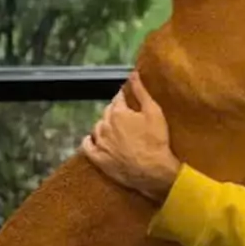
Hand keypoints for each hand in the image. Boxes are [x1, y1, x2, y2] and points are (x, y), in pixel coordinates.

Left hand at [81, 72, 181, 202]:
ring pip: (97, 128)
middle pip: (107, 113)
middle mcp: (105, 126)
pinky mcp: (99, 159)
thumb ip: (141, 91)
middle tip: (126, 117)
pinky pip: (87, 146)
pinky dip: (89, 141)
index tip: (128, 100)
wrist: (154, 171)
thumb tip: (133, 74)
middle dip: (115, 112)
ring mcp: (101, 143)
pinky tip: (93, 140)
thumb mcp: (154, 112)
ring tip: (114, 129)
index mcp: (118, 113)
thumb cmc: (156, 141)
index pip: (118, 99)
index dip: (124, 98)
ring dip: (104, 126)